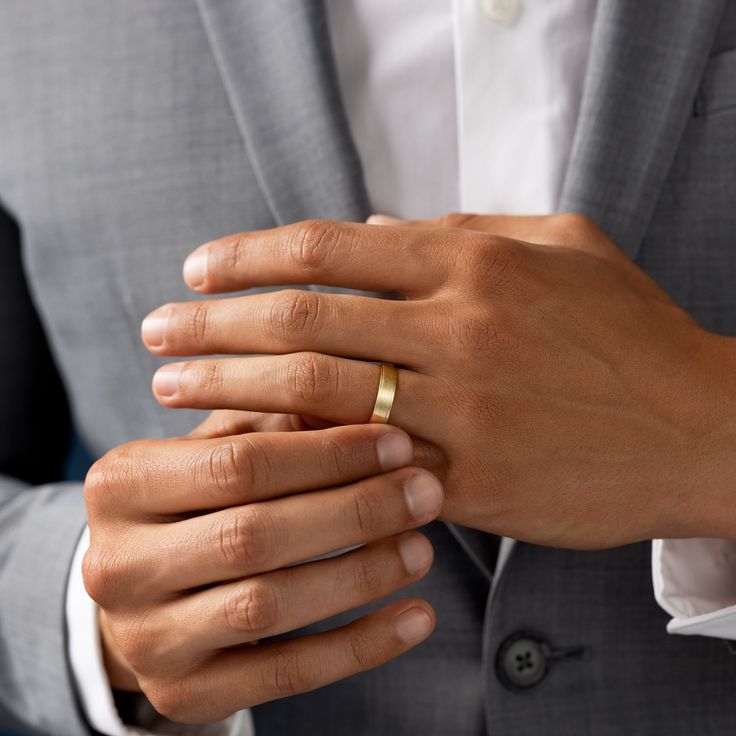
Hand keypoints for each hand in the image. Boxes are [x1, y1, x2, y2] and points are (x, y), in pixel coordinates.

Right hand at [82, 420, 441, 722]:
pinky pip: (285, 675)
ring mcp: (145, 639)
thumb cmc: (197, 502)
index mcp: (120, 484)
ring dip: (361, 575)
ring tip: (423, 547)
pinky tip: (414, 616)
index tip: (397, 443)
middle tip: (424, 492)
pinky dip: (359, 647)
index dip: (327, 453)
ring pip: (269, 607)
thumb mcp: (217, 451)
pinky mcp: (184, 694)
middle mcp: (117, 565)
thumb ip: (274, 423)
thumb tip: (360, 408)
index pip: (238, 464)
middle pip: (253, 534)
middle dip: (353, 510)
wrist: (145, 590)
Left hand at [139, 214, 735, 548]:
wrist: (697, 426)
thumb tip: (381, 233)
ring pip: (314, 394)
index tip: (198, 268)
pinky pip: (360, 463)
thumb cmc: (631, 332)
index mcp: (474, 261)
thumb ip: (468, 232)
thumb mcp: (564, 247)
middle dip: (213, 323)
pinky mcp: (468, 477)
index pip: (329, 247)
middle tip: (156, 329)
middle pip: (301, 320)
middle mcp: (458, 327)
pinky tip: (248, 451)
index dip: (250, 256)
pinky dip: (297, 453)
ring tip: (172, 383)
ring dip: (230, 387)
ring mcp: (460, 408)